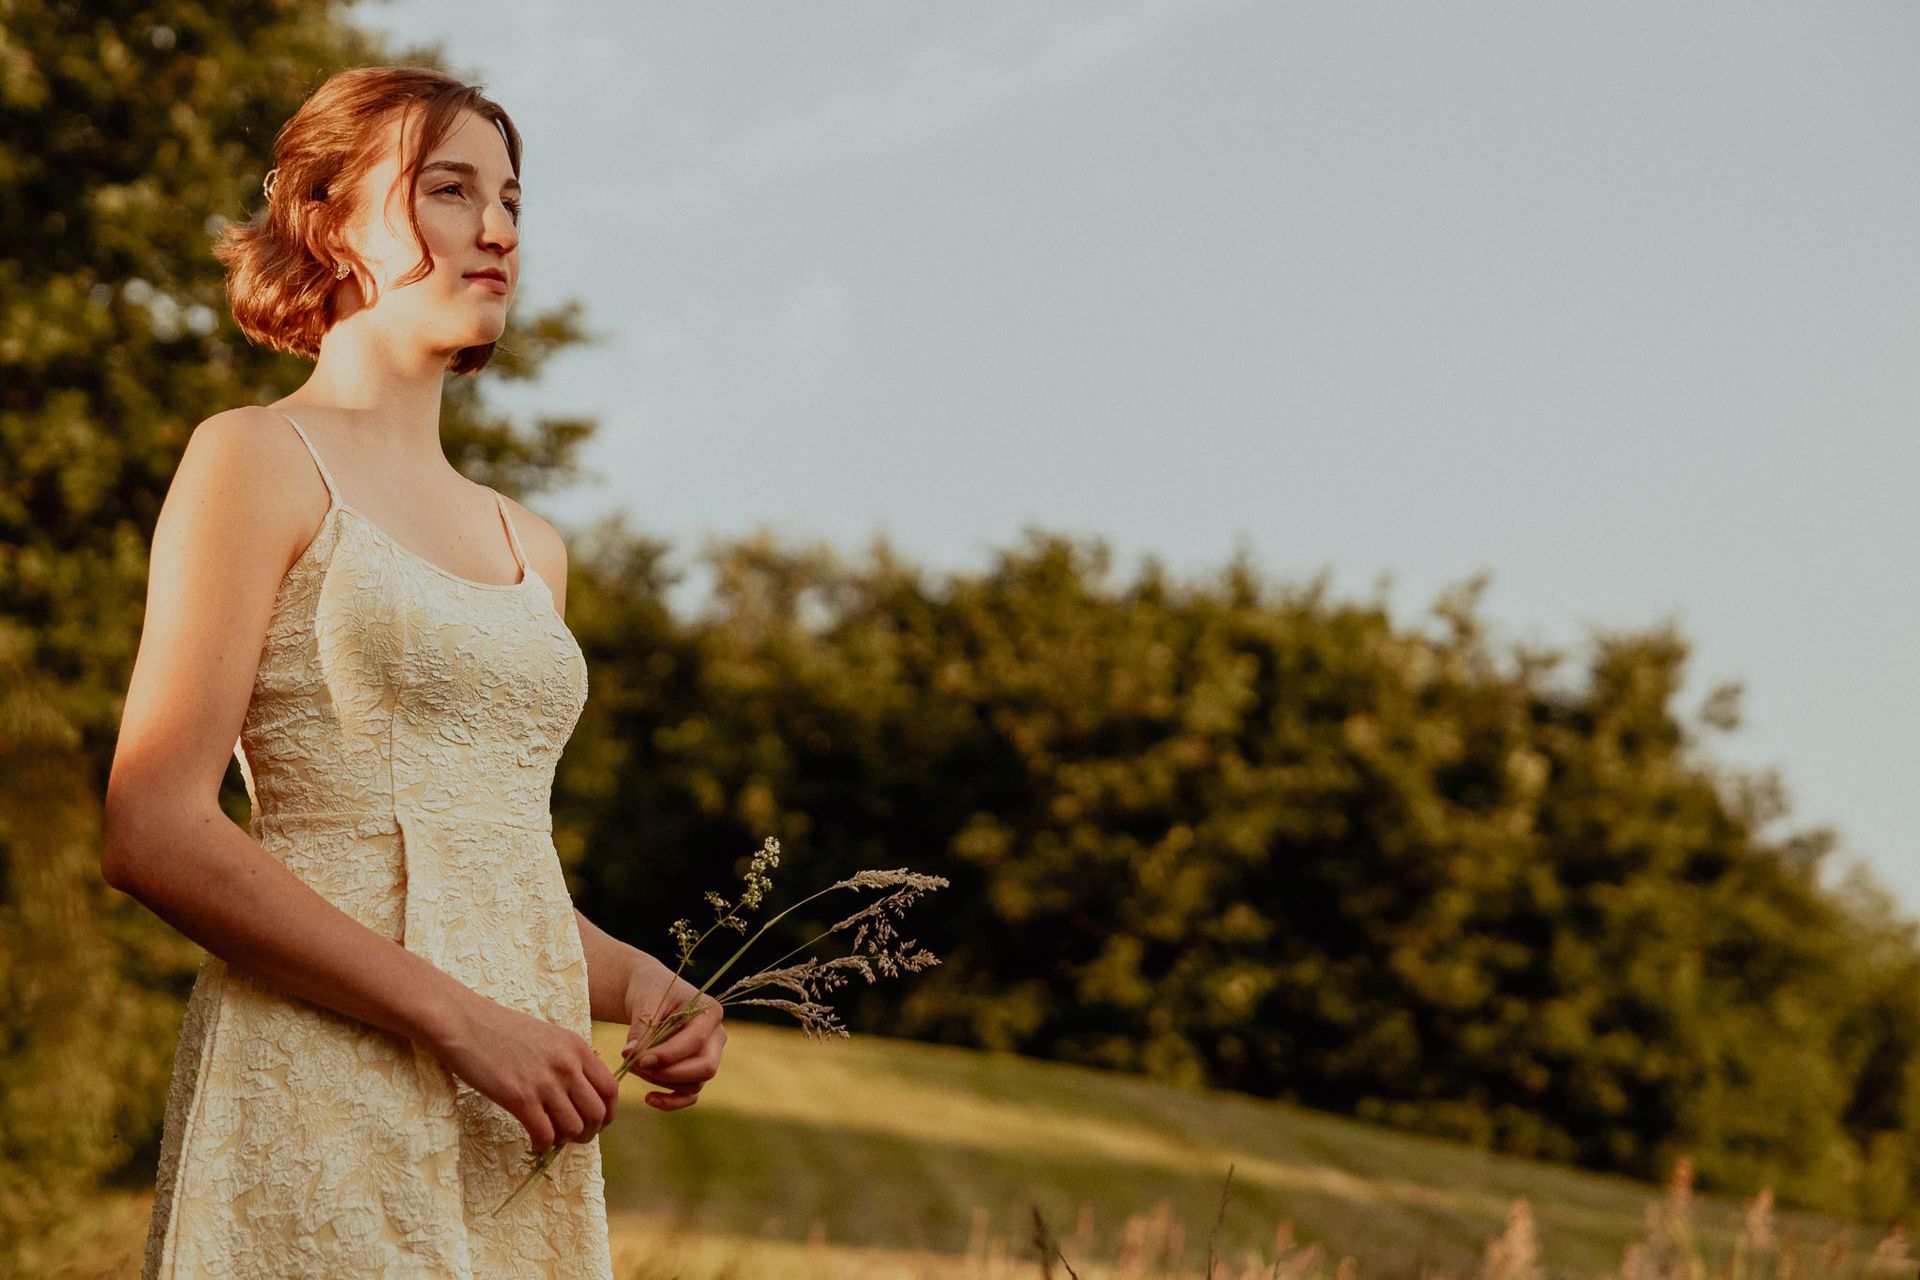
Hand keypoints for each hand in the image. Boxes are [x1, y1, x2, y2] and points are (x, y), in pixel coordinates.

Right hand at [429, 992, 620, 1152]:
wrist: (465, 1022)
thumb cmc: (502, 1030)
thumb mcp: (548, 1037)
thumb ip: (568, 1060)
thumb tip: (581, 1093)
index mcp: (577, 1047)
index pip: (610, 1089)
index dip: (607, 1113)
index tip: (597, 1123)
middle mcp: (567, 1064)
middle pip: (597, 1113)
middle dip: (589, 1132)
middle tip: (573, 1137)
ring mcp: (545, 1081)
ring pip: (573, 1128)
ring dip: (564, 1140)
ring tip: (550, 1137)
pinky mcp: (520, 1098)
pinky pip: (544, 1135)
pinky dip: (542, 1145)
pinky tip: (533, 1142)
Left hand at [620, 955, 726, 1111]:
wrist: (651, 993)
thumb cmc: (651, 991)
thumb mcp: (646, 1001)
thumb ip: (642, 1027)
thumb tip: (632, 1053)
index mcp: (710, 1012)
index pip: (696, 1041)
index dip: (667, 1055)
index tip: (638, 1059)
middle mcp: (716, 1036)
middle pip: (706, 1067)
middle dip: (669, 1073)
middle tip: (637, 1066)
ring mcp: (709, 1056)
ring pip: (695, 1083)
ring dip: (662, 1082)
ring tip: (632, 1067)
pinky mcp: (696, 1072)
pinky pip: (690, 1095)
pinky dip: (671, 1102)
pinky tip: (648, 1098)